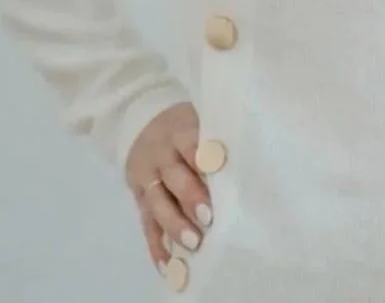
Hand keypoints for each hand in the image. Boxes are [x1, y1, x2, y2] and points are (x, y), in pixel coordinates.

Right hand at [125, 101, 213, 274]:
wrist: (143, 122)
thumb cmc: (187, 125)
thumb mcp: (200, 120)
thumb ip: (216, 140)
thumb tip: (246, 165)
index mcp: (180, 130)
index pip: (191, 145)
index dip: (204, 162)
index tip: (220, 178)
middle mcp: (160, 153)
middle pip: (174, 176)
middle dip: (191, 198)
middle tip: (209, 218)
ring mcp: (146, 176)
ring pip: (157, 202)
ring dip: (174, 224)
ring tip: (193, 242)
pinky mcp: (138, 197)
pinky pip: (145, 223)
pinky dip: (156, 244)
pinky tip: (168, 262)